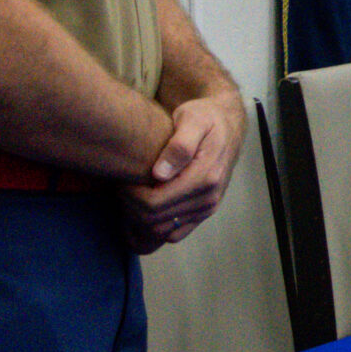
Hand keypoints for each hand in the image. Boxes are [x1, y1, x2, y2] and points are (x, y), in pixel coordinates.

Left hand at [121, 91, 244, 247]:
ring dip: (141, 218)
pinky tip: (146, 204)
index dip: (130, 195)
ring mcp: (208, 208)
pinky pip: (174, 234)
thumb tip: (160, 174)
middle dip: (131, 206)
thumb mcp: (192, 119)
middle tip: (124, 184)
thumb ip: (179, 145)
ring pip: (161, 231)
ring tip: (134, 192)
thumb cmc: (206, 117)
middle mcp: (209, 198)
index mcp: (206, 178)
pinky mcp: (204, 212)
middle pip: (155, 220)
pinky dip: (155, 226)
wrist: (227, 124)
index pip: (154, 203)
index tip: (122, 177)